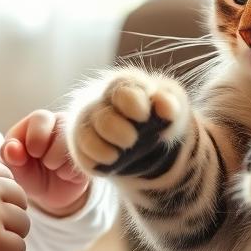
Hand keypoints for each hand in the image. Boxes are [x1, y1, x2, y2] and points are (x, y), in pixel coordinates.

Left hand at [1, 110, 88, 215]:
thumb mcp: (16, 166)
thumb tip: (11, 148)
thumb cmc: (30, 173)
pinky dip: (70, 174)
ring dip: (58, 165)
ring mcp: (80, 137)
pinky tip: (65, 175)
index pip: (41, 118)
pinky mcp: (92, 154)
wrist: (51, 194)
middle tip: (44, 163)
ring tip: (54, 169)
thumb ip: (9, 156)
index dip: (34, 141)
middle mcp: (63, 122)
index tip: (30, 154)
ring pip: (73, 146)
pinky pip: (83, 161)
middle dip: (48, 154)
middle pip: (61, 130)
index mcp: (40, 119)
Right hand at [68, 67, 190, 178]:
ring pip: (86, 137)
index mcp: (122, 88)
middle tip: (131, 140)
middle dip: (118, 131)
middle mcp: (100, 104)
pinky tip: (108, 162)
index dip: (132, 103)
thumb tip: (166, 107)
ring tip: (116, 155)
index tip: (143, 116)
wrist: (144, 137)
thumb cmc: (154, 115)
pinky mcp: (82, 149)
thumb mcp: (168, 106)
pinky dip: (94, 162)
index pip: (122, 91)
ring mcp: (88, 127)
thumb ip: (169, 103)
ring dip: (103, 149)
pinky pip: (83, 157)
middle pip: (104, 119)